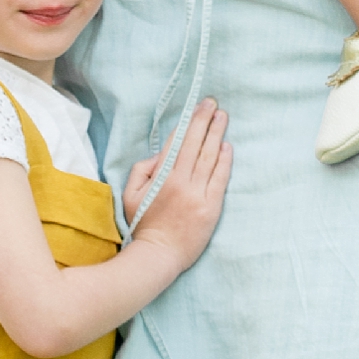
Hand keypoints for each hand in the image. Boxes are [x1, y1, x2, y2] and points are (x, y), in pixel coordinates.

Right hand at [124, 99, 232, 271]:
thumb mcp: (130, 194)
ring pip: (209, 157)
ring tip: (222, 117)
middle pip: (195, 144)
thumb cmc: (144, 224)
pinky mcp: (211, 207)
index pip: (176, 143)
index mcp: (161, 177)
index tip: (195, 108)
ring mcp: (198, 195)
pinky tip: (227, 146)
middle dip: (204, 121)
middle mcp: (181, 182)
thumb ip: (141, 170)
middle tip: (213, 103)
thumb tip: (161, 155)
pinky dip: (224, 160)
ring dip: (216, 134)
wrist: (159, 255)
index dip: (186, 124)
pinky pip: (220, 178)